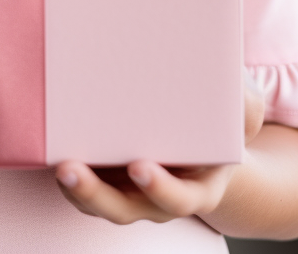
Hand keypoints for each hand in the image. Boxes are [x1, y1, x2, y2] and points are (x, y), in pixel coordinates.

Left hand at [54, 71, 265, 224]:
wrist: (203, 134)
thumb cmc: (221, 120)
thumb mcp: (243, 111)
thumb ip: (246, 105)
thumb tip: (237, 91)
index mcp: (197, 187)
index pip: (179, 198)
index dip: (160, 188)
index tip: (140, 166)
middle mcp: (158, 197)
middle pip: (123, 208)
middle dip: (96, 194)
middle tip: (72, 170)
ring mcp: (128, 190)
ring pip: (97, 201)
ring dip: (74, 187)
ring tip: (55, 163)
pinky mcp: (105, 175)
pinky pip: (83, 182)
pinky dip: (67, 171)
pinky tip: (51, 145)